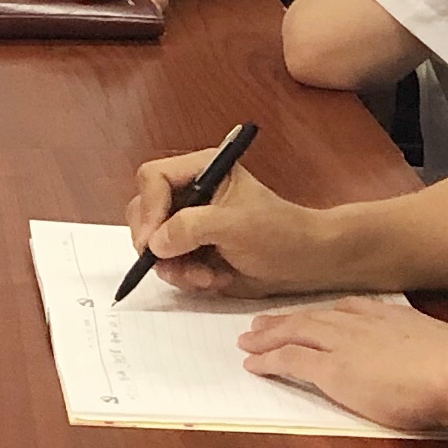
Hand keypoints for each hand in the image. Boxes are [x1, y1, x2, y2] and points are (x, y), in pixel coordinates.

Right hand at [122, 158, 326, 294]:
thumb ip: (191, 227)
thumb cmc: (279, 233)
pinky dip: (185, 276)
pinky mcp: (191, 249)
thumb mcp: (235, 225)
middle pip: (144, 211)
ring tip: (207, 276)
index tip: (155, 241)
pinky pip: (167, 264)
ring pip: (152, 243)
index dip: (150, 208)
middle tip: (172, 265)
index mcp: (201, 169)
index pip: (153, 178)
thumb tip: (155, 242)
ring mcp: (188, 222)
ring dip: (175, 266)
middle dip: (157, 244)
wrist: (303, 263)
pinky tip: (214, 278)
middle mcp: (189, 192)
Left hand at [234, 295, 447, 429]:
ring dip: (267, 337)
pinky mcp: (331, 370)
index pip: (343, 309)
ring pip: (293, 333)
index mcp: (386, 316)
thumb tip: (427, 359)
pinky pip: (289, 359)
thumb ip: (422, 349)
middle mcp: (359, 323)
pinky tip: (252, 365)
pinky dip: (267, 360)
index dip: (320, 314)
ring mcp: (342, 344)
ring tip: (248, 340)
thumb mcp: (438, 345)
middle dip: (284, 320)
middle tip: (260, 324)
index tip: (308, 315)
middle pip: (311, 317)